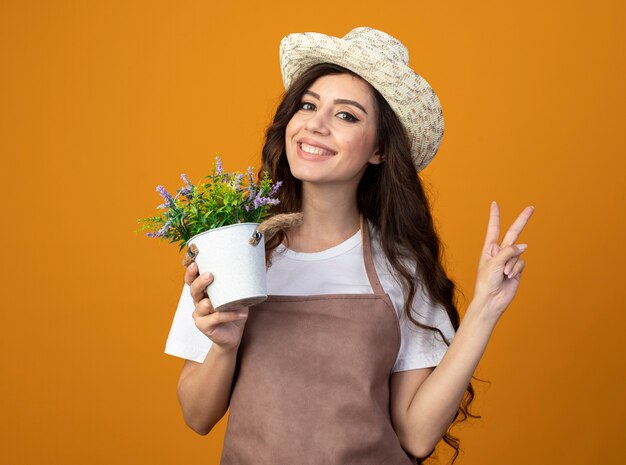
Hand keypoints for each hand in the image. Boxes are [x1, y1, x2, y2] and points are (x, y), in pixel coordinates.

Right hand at [184, 262, 248, 352]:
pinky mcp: (203, 326)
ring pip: (203, 305)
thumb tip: (251, 268)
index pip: (191, 280)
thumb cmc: (233, 311)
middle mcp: (198, 302)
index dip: (190, 272)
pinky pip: (216, 317)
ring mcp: (199, 315)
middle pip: (193, 290)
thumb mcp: (236, 295)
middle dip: (200, 282)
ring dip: (215, 302)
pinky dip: (230, 315)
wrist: (233, 335)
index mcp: (203, 292)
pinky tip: (242, 314)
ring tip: (227, 300)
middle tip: (209, 275)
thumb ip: (237, 285)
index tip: (194, 264)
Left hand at [471, 201, 534, 320]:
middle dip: (522, 220)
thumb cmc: (486, 281)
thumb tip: (524, 246)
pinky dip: (515, 269)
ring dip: (511, 263)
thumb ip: (508, 251)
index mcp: (489, 248)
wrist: (491, 300)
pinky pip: (521, 263)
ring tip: (503, 273)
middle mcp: (500, 252)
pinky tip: (509, 276)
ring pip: (518, 252)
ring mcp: (509, 260)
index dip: (495, 216)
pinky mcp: (517, 269)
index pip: (493, 228)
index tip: (494, 203)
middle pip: (513, 233)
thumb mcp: (494, 262)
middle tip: (531, 208)